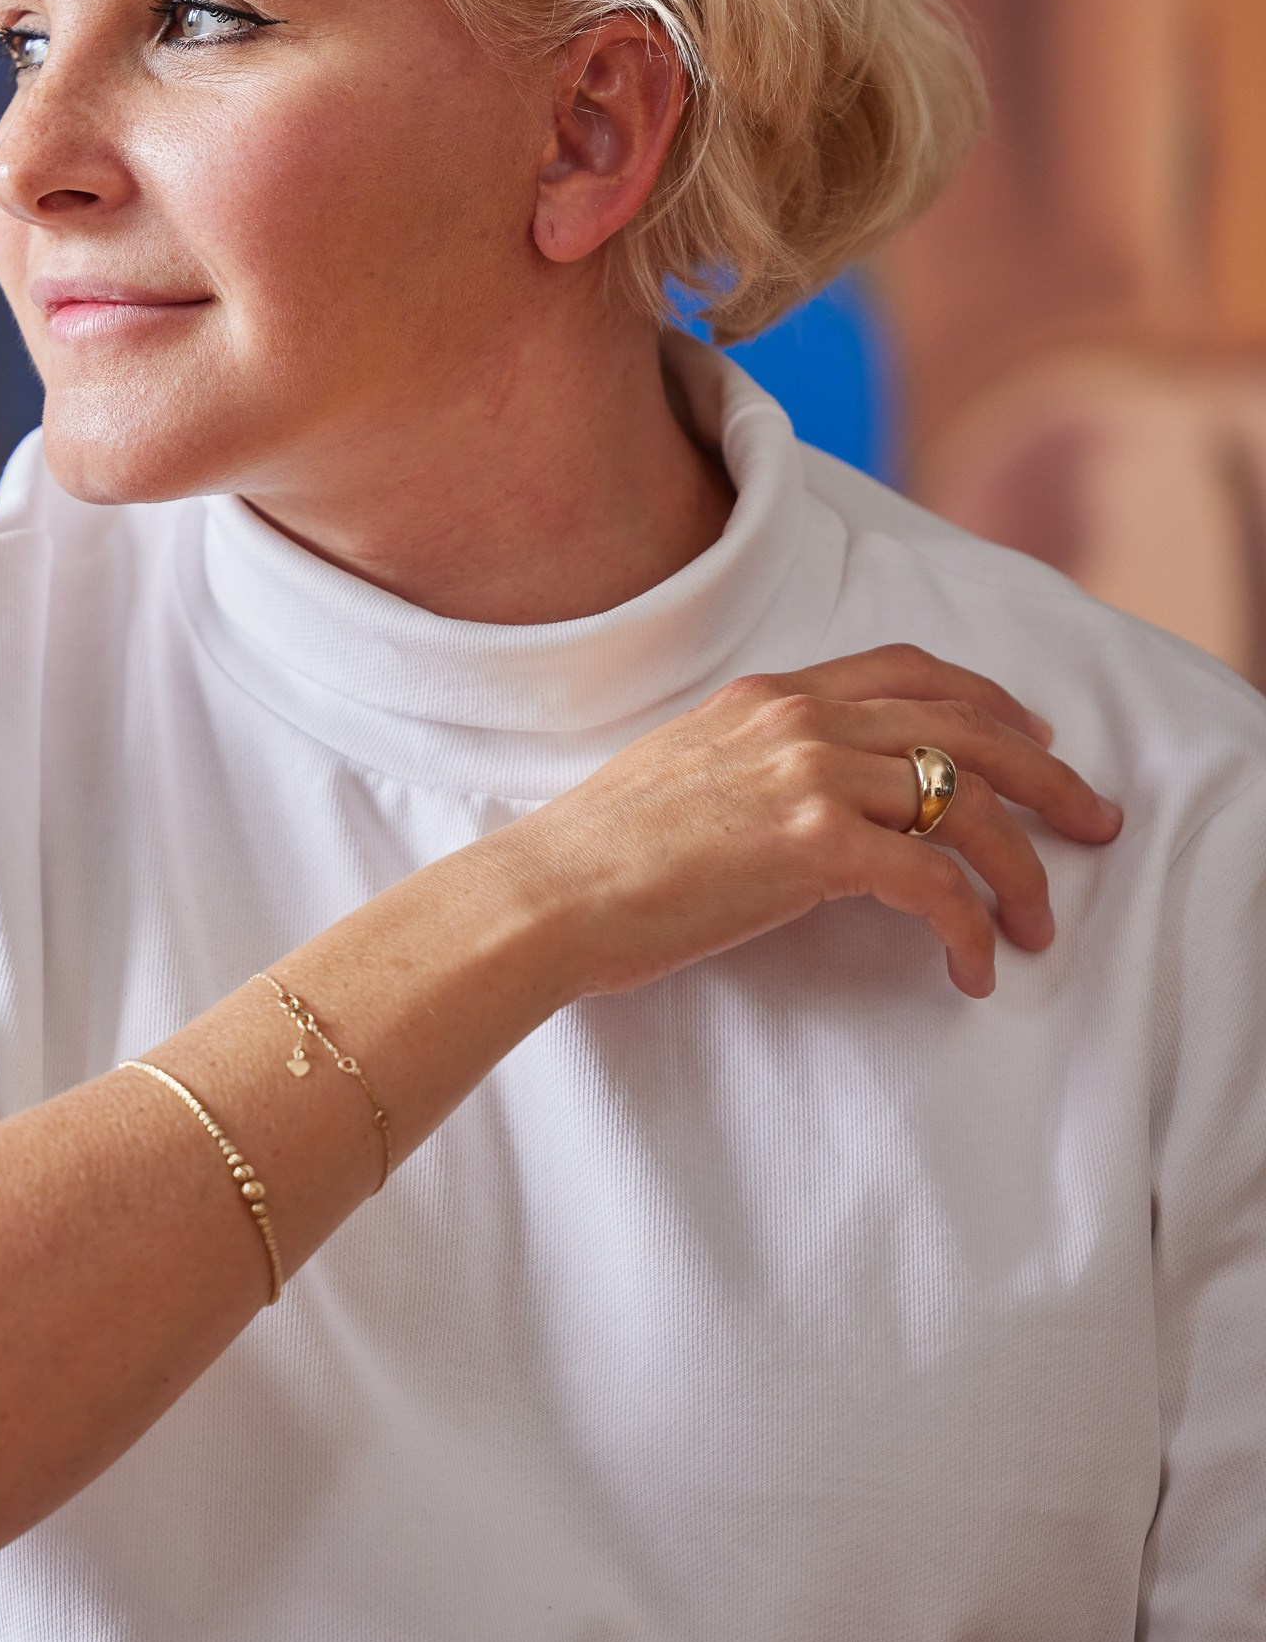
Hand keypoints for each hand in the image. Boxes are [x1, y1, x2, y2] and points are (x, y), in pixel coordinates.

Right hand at [527, 644, 1120, 1002]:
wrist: (546, 892)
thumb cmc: (598, 854)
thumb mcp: (684, 771)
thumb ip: (755, 763)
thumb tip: (806, 803)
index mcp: (772, 696)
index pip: (913, 672)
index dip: (992, 702)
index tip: (1036, 741)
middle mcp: (803, 718)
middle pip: (973, 728)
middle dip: (1051, 779)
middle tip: (1095, 825)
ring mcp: (812, 774)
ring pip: (971, 806)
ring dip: (1023, 873)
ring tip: (1042, 926)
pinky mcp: (814, 843)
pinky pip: (936, 885)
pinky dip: (972, 930)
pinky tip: (974, 968)